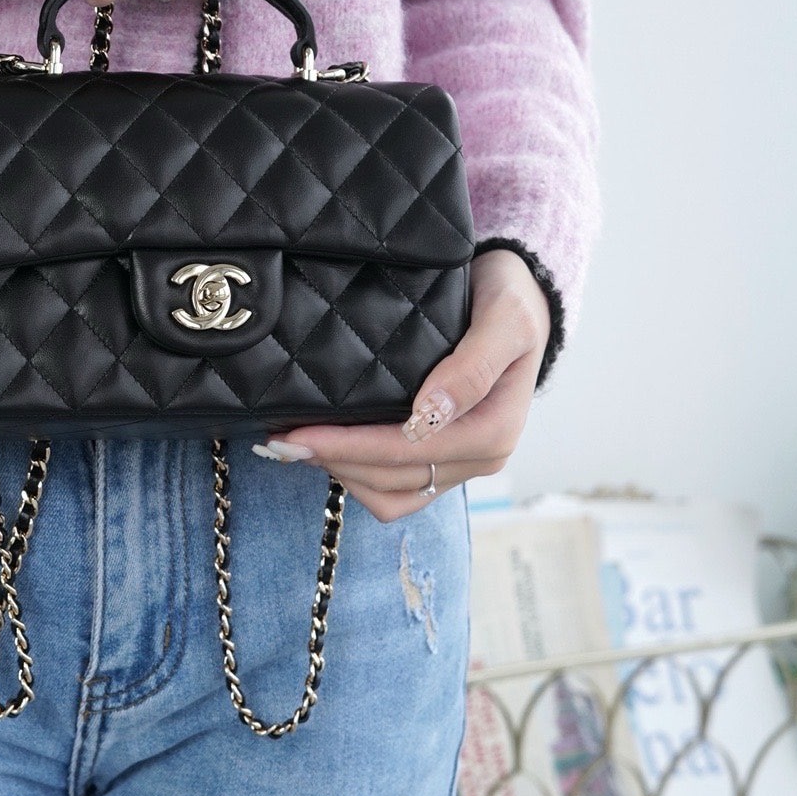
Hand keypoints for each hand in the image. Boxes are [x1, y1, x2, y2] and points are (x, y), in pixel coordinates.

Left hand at [254, 248, 551, 521]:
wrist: (518, 300)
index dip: (352, 447)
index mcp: (495, 429)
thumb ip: (473, 365)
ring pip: (390, 495)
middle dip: (334, 460)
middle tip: (278, 438)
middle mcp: (480, 457)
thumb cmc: (510, 301)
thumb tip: (431, 412)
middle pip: (394, 479)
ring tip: (294, 444)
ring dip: (342, 474)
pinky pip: (395, 492)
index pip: (411, 451)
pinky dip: (357, 478)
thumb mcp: (505, 319)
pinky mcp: (442, 462)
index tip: (300, 432)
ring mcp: (460, 465)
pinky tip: (325, 451)